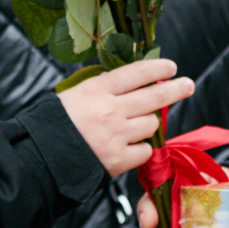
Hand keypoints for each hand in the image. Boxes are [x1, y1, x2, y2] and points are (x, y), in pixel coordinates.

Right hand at [59, 60, 195, 176]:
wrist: (41, 160)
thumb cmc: (57, 124)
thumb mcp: (76, 95)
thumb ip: (106, 88)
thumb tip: (138, 82)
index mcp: (97, 90)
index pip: (137, 72)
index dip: (158, 68)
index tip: (171, 67)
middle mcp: (110, 110)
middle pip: (155, 95)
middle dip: (175, 89)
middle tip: (187, 85)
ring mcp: (117, 136)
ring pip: (152, 124)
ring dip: (148, 124)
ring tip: (134, 126)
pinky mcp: (119, 160)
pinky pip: (145, 150)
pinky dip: (141, 149)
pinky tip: (129, 147)